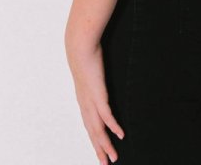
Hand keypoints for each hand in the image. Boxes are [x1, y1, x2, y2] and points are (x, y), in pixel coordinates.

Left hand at [67, 40, 124, 163]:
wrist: (79, 47)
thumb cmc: (85, 57)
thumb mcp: (90, 72)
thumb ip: (94, 79)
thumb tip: (98, 77)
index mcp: (84, 101)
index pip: (90, 126)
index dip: (95, 140)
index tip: (100, 152)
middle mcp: (85, 105)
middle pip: (93, 133)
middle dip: (100, 149)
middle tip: (106, 164)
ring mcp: (91, 101)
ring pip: (98, 129)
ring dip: (106, 144)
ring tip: (113, 157)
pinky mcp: (98, 95)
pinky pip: (106, 115)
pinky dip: (113, 126)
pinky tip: (120, 135)